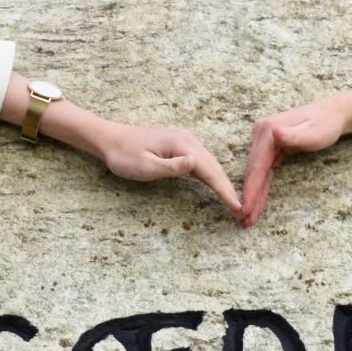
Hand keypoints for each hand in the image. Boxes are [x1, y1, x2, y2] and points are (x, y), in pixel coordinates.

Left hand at [93, 121, 244, 218]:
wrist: (110, 140)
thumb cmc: (124, 156)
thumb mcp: (145, 166)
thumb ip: (172, 167)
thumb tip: (196, 163)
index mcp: (183, 145)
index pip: (210, 171)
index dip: (224, 190)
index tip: (237, 207)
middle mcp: (189, 140)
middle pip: (215, 167)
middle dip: (229, 188)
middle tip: (241, 210)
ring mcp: (186, 141)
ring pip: (211, 165)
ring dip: (223, 183)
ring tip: (233, 202)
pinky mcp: (181, 146)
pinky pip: (202, 163)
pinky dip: (212, 176)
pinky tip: (217, 186)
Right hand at [240, 96, 351, 226]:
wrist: (334, 114)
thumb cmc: (327, 124)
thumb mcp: (314, 132)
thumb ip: (294, 136)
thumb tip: (275, 133)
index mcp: (267, 131)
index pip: (256, 166)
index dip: (250, 189)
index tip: (245, 209)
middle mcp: (261, 133)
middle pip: (253, 171)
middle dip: (248, 197)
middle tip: (243, 221)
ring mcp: (265, 140)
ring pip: (257, 173)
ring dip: (253, 195)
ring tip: (248, 218)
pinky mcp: (271, 146)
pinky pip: (264, 170)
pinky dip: (261, 187)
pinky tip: (257, 202)